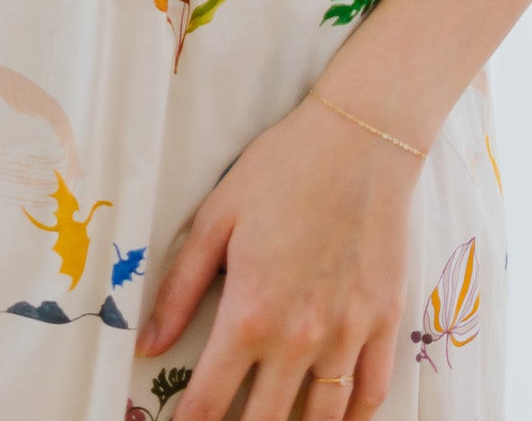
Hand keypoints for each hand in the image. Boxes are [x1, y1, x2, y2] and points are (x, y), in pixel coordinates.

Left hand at [133, 94, 421, 419]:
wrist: (360, 138)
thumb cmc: (282, 169)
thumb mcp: (216, 218)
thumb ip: (180, 287)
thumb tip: (147, 345)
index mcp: (250, 312)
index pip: (210, 400)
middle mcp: (299, 337)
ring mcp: (348, 334)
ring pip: (323, 419)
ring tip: (277, 420)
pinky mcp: (384, 321)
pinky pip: (371, 393)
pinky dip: (352, 415)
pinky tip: (334, 415)